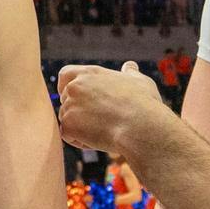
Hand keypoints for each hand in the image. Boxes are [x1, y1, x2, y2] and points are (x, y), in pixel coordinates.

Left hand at [55, 62, 169, 159]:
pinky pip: (69, 136)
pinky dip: (81, 141)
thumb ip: (129, 73)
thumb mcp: (140, 81)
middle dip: (77, 111)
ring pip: (67, 120)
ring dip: (81, 128)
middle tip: (101, 119)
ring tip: (107, 129)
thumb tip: (130, 66)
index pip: (65, 74)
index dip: (67, 86)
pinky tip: (101, 139)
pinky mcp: (68, 125)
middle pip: (65, 100)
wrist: (141, 126)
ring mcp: (70, 106)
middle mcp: (75, 87)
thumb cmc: (144, 104)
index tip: (78, 97)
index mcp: (90, 73)